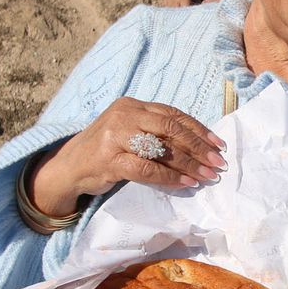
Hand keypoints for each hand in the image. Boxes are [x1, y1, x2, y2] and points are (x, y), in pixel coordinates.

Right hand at [28, 97, 225, 216]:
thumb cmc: (106, 150)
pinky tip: (186, 183)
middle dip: (198, 146)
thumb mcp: (129, 130)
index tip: (218, 144)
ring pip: (161, 148)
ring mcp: (115, 137)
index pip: (172, 114)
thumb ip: (154, 130)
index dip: (198, 129)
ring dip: (189, 164)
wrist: (69, 166)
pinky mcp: (110, 160)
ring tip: (207, 175)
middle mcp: (124, 115)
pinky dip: (170, 178)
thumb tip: (198, 143)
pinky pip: (147, 169)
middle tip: (217, 162)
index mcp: (132, 105)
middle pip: (170, 128)